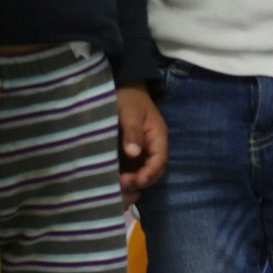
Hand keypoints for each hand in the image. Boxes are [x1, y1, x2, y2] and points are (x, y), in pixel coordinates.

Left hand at [115, 84, 167, 206]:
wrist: (124, 87)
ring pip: (144, 171)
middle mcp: (154, 147)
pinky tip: (113, 176)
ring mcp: (144, 150)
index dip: (147, 175)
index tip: (130, 181)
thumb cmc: (128, 98)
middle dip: (140, 181)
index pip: (159, 162)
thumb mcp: (130, 113)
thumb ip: (133, 132)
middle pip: (154, 171)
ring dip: (133, 180)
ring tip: (114, 183)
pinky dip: (126, 174)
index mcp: (158, 137)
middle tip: (120, 185)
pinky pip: (134, 167)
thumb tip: (133, 154)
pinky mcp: (134, 151)